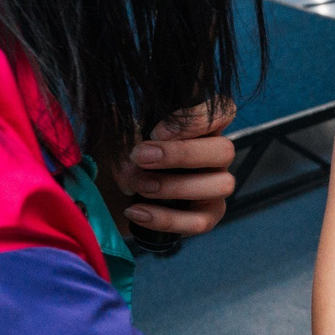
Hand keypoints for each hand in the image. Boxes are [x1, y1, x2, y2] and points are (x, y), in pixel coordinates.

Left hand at [112, 101, 236, 236]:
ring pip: (222, 185)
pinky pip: (200, 222)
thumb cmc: (121, 160)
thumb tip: (123, 120)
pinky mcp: (206, 218)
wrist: (108, 199)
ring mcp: (214, 189)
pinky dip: (166, 219)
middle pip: (226, 150)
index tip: (156, 130)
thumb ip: (125, 126)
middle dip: (182, 154)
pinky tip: (136, 212)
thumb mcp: (118, 137)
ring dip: (174, 186)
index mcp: (200, 130)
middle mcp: (213, 158)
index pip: (222, 112)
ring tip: (138, 186)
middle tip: (141, 158)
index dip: (196, 119)